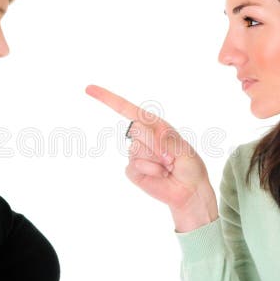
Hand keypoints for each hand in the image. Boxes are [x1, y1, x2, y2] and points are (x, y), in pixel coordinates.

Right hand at [85, 84, 217, 230]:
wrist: (188, 191)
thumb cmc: (189, 167)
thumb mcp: (184, 148)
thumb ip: (167, 140)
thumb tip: (149, 137)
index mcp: (154, 125)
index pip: (127, 109)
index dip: (108, 98)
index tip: (90, 89)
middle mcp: (143, 137)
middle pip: (136, 130)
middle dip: (155, 143)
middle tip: (170, 157)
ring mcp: (135, 154)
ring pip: (136, 149)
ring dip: (155, 160)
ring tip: (167, 166)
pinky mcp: (132, 170)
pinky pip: (134, 166)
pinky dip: (150, 170)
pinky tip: (160, 174)